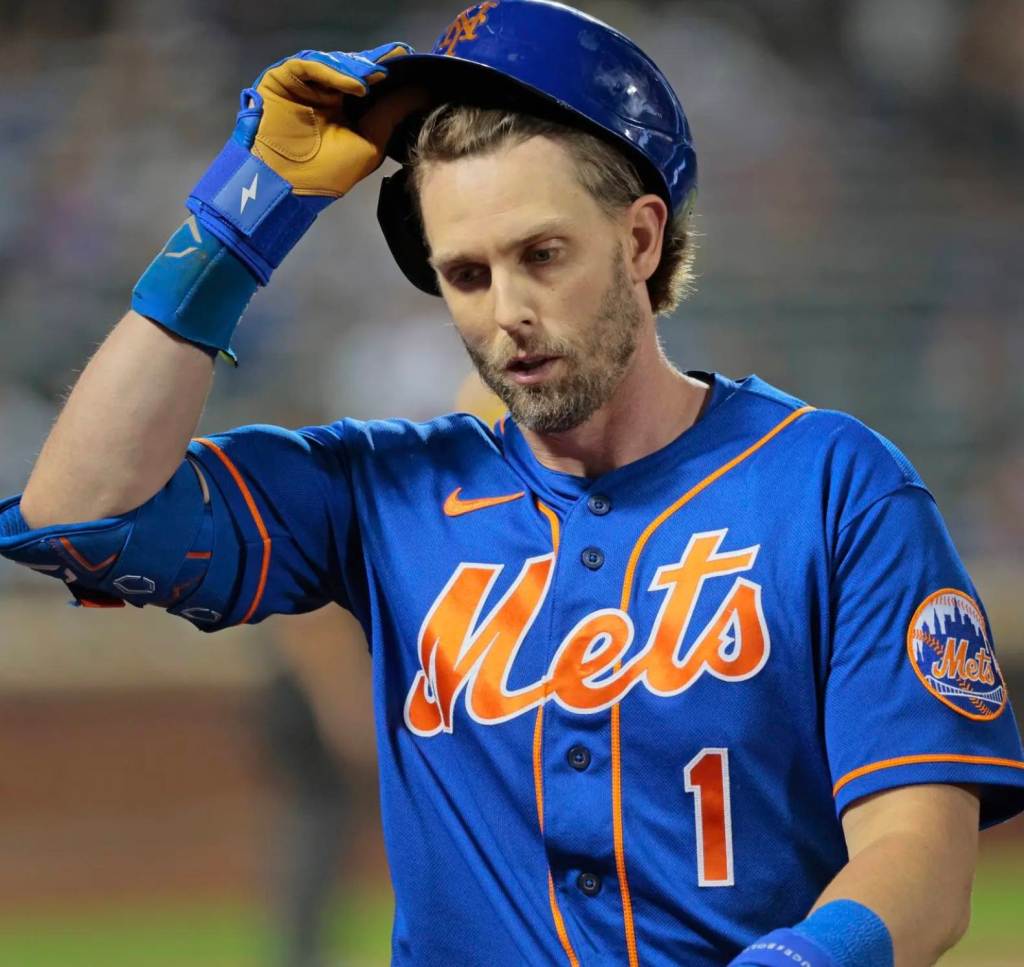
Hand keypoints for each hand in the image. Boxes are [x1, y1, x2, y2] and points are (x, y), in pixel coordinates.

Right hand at [244, 44, 416, 196]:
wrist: (290, 185)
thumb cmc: (328, 173)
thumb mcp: (371, 145)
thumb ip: (392, 115)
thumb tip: (420, 93)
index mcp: (344, 108)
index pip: (367, 82)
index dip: (387, 71)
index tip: (410, 60)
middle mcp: (324, 93)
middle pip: (351, 68)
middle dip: (374, 64)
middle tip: (397, 57)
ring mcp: (304, 84)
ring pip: (332, 63)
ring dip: (357, 67)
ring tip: (378, 74)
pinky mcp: (284, 78)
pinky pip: (308, 66)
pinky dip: (333, 71)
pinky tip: (355, 85)